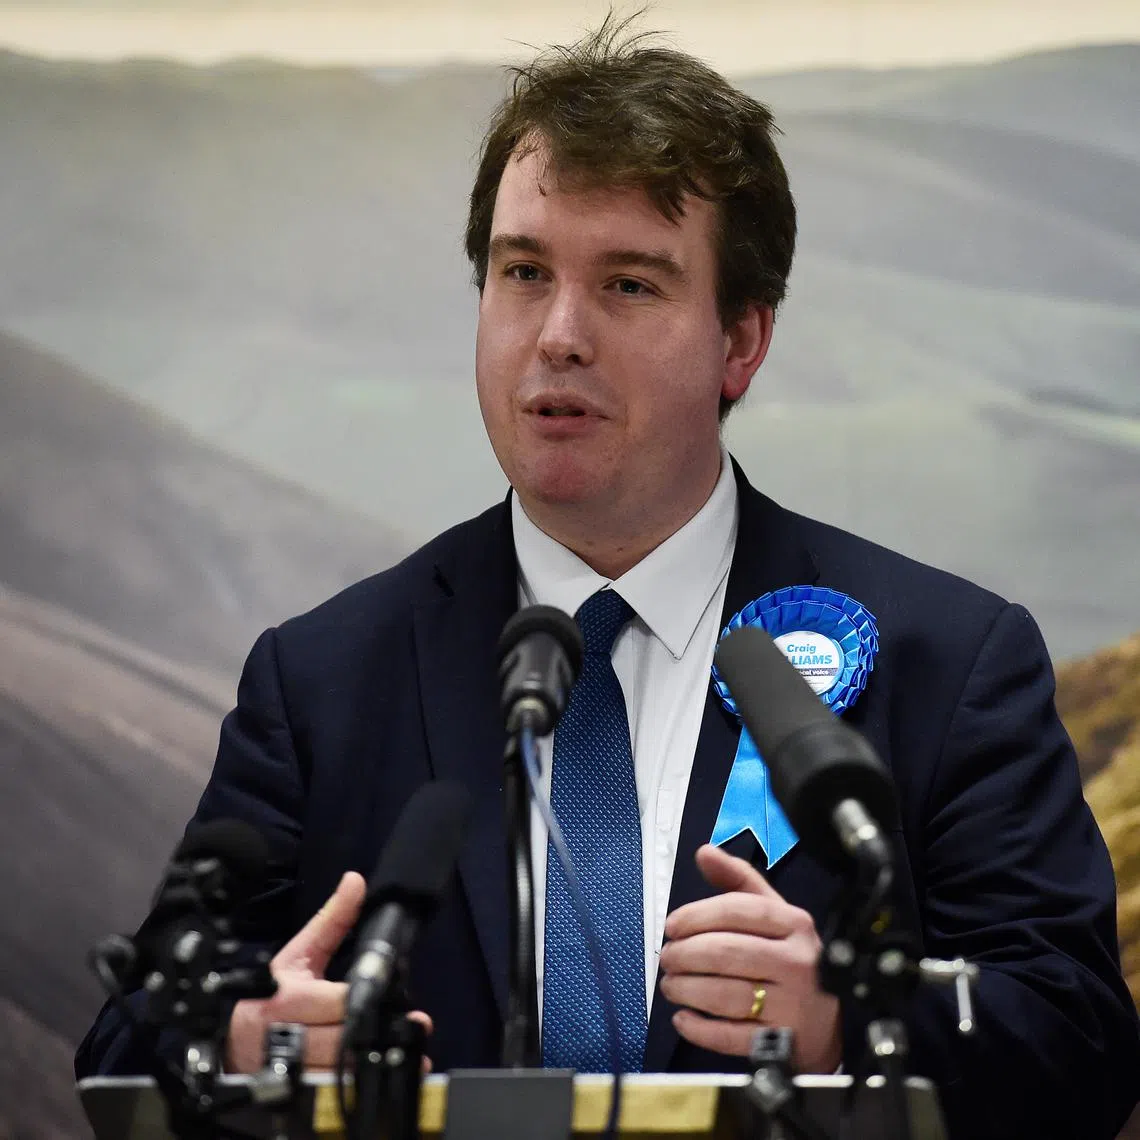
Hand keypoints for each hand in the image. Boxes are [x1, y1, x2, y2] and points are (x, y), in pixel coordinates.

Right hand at [226, 871, 433, 1072]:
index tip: (399, 999)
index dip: (368, 999)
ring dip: (371, 1064)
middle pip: (342, 1039)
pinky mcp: (290, 1092)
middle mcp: (287, 1036)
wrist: (229, 1041)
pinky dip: (352, 1086)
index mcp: (290, 999)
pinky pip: (326, 1092)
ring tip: (406, 1054)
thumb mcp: (298, 954)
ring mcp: (288, 1069)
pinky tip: (378, 1077)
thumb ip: (331, 920)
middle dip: (377, 1033)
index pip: (339, 1002)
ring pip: (337, 1071)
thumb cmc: (267, 992)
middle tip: (413, 1026)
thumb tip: (356, 880)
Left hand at [659, 844, 839, 1072]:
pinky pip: (730, 1036)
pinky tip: (683, 1018)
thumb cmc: (792, 958)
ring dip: (686, 989)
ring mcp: (791, 1005)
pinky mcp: (782, 1042)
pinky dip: (699, 1028)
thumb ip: (738, 881)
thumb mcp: (774, 913)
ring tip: (670, 985)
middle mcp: (796, 962)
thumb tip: (704, 851)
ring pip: (725, 994)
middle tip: (667, 958)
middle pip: (726, 952)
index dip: (697, 916)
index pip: (737, 910)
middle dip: (685, 954)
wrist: (829, 1022)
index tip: (671, 926)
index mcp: (794, 923)